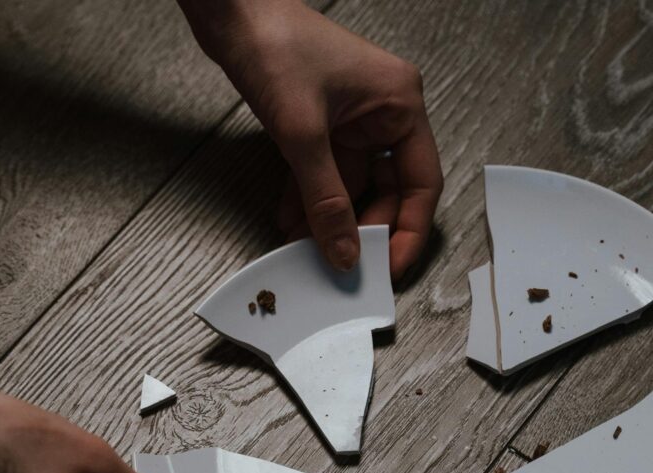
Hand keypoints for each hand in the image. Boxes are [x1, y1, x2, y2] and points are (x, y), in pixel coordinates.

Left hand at [181, 0, 442, 277]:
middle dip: (361, 228)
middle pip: (387, 190)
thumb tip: (342, 252)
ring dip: (329, 220)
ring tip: (307, 248)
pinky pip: (324, 176)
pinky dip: (309, 200)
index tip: (389, 268)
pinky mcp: (320, 124)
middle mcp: (382, 113)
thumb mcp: (302, 134)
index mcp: (400, 105)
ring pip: (351, 187)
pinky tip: (291, 222)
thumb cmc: (274, 45)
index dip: (408, 230)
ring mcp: (351, 120)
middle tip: (342, 264)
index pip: (421, 183)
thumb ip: (325, 200)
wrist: (231, 12)